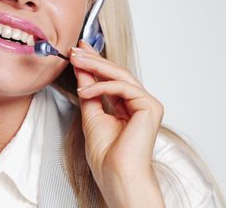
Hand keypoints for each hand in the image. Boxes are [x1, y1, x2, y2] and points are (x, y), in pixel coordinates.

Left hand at [70, 40, 164, 207]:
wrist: (116, 175)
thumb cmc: (107, 155)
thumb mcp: (91, 114)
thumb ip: (89, 91)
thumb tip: (82, 70)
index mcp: (130, 107)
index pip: (113, 78)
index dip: (96, 62)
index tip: (80, 50)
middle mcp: (141, 103)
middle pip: (117, 73)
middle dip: (94, 59)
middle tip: (75, 49)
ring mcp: (148, 104)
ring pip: (121, 76)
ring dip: (96, 66)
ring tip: (76, 61)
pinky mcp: (150, 106)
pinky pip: (123, 87)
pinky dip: (102, 86)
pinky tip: (85, 91)